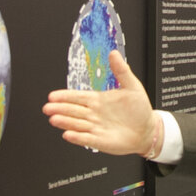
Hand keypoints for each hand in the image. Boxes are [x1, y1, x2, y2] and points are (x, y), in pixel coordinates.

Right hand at [42, 51, 159, 156]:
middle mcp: (94, 114)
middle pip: (73, 110)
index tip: (53, 95)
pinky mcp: (100, 141)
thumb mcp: (132, 86)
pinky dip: (78, 137)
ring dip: (65, 122)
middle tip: (47, 107)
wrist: (148, 129)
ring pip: (77, 124)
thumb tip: (114, 53)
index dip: (65, 96)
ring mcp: (96, 128)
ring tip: (54, 119)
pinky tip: (68, 134)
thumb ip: (121, 70)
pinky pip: (87, 139)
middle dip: (60, 108)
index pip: (77, 97)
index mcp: (98, 100)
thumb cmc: (139, 109)